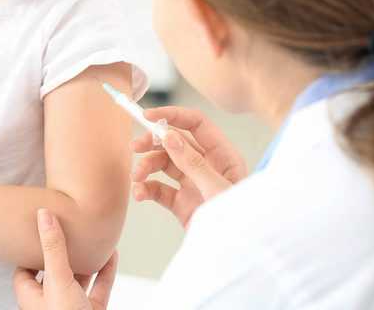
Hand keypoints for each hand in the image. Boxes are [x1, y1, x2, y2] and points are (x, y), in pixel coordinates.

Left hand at [13, 209, 117, 309]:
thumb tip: (43, 214)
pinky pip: (99, 287)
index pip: (24, 268)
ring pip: (78, 278)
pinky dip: (105, 271)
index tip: (36, 229)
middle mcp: (50, 301)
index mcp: (31, 296)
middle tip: (65, 228)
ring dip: (86, 259)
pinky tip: (112, 254)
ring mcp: (72, 307)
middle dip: (61, 251)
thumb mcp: (58, 279)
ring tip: (91, 238)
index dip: (30, 249)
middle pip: (53, 270)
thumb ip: (53, 248)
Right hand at [131, 106, 246, 227]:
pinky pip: (159, 189)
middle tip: (135, 147)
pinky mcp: (181, 203)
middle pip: (174, 142)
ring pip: (163, 165)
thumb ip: (193, 163)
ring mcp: (193, 184)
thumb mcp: (217, 189)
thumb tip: (169, 136)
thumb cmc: (239, 221)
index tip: (147, 116)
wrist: (237, 257)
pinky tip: (139, 194)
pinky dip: (146, 189)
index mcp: (223, 156)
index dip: (172, 116)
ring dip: (146, 167)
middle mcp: (206, 166)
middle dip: (152, 142)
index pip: (196, 124)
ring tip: (137, 178)